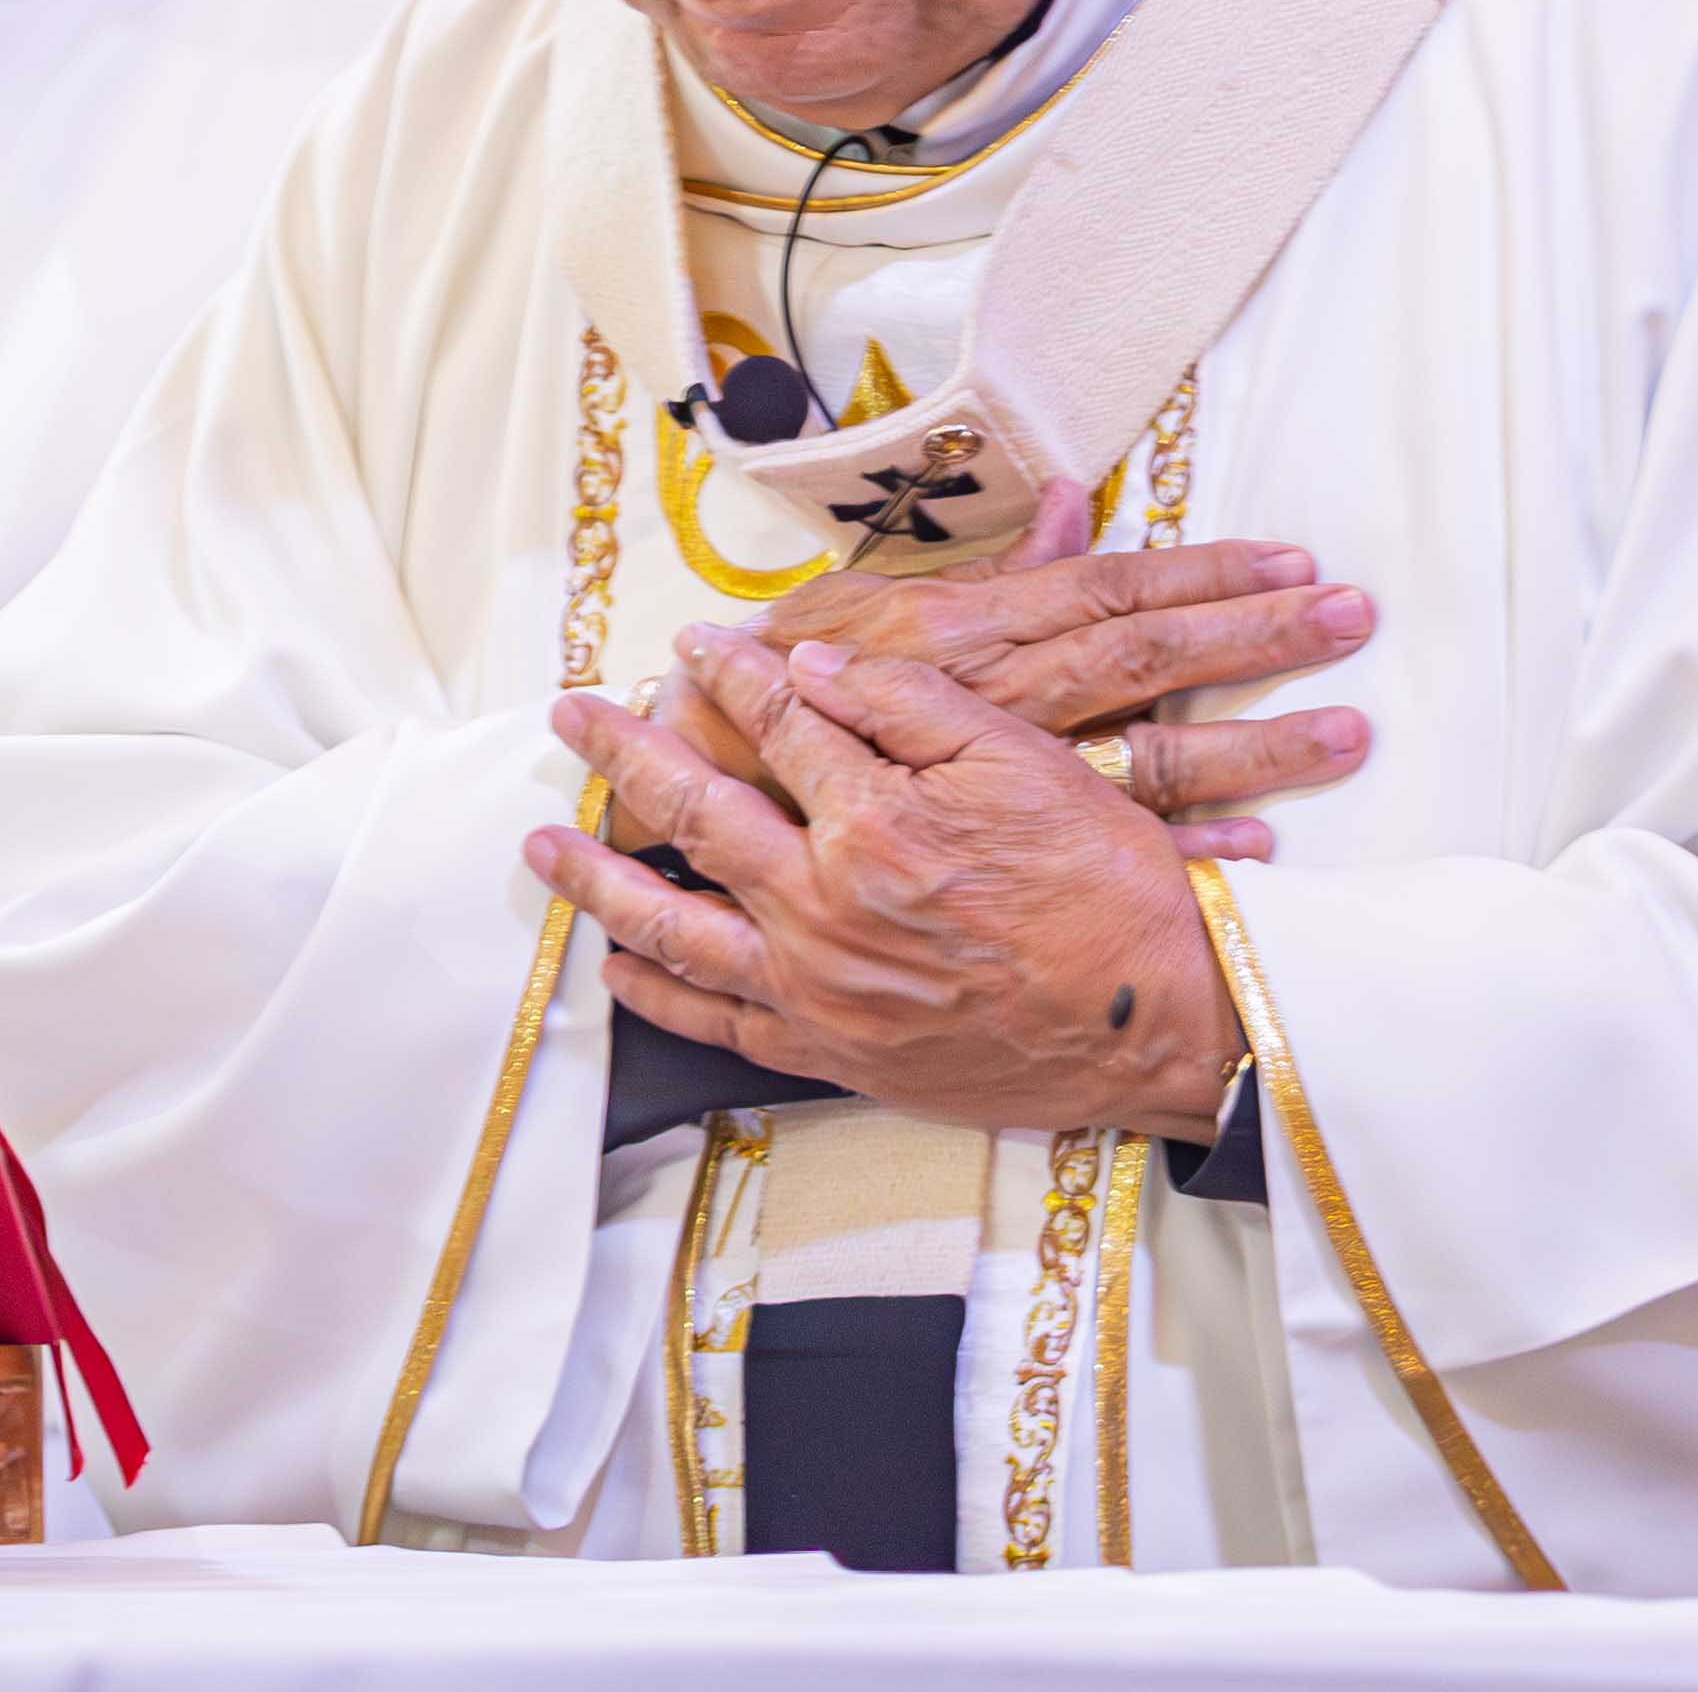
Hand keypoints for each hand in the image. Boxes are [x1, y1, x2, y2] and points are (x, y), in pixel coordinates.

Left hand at [533, 633, 1258, 1142]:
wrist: (1153, 1022)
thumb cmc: (1104, 885)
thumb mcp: (1025, 760)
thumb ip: (910, 703)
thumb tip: (811, 664)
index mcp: (871, 821)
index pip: (774, 723)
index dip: (729, 674)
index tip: (691, 644)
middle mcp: (823, 908)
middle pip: (693, 813)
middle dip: (624, 756)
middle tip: (570, 716)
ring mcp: (818, 990)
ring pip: (675, 929)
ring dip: (600, 882)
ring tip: (544, 847)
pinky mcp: (832, 1054)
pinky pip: (716, 1024)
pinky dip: (658, 995)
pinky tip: (620, 969)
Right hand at [667, 474, 1372, 796]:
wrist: (695, 803)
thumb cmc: (783, 696)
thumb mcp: (870, 607)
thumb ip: (988, 568)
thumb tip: (1073, 502)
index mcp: (969, 629)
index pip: (1110, 586)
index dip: (1207, 572)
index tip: (1296, 559)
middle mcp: (996, 698)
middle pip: (1149, 659)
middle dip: (1259, 638)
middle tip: (1354, 616)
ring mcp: (1001, 785)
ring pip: (1149, 755)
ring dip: (1255, 744)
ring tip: (1348, 729)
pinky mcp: (998, 857)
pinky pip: (1108, 854)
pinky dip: (1190, 849)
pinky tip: (1264, 845)